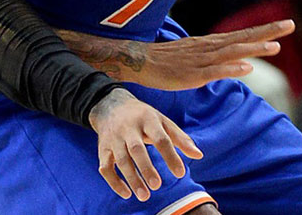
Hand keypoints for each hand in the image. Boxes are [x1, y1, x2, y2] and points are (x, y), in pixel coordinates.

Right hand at [88, 88, 202, 200]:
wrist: (111, 105)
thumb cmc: (143, 117)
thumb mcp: (162, 121)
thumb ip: (180, 138)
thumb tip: (199, 155)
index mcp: (147, 119)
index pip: (160, 138)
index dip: (170, 156)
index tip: (180, 173)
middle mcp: (128, 128)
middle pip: (136, 149)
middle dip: (146, 168)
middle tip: (157, 185)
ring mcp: (113, 138)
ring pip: (120, 160)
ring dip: (132, 178)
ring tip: (144, 196)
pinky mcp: (102, 149)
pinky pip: (105, 167)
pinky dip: (114, 182)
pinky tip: (126, 194)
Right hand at [133, 20, 293, 89]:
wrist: (140, 61)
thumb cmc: (168, 60)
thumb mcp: (196, 56)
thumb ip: (216, 58)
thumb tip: (236, 62)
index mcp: (212, 44)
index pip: (243, 35)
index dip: (264, 30)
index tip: (287, 24)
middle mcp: (210, 48)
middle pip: (243, 38)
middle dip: (267, 32)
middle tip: (290, 25)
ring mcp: (201, 60)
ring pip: (232, 53)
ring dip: (253, 49)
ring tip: (275, 46)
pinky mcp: (192, 74)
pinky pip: (214, 72)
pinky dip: (231, 69)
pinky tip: (246, 69)